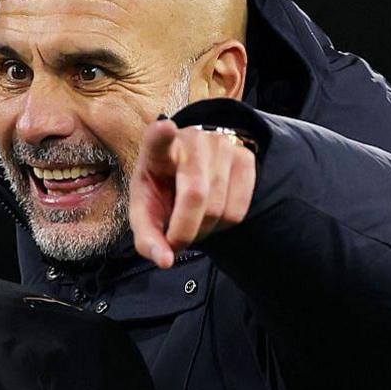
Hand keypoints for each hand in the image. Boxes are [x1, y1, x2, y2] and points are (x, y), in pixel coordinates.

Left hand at [129, 120, 256, 267]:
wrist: (186, 173)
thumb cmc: (161, 191)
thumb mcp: (145, 212)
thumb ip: (147, 239)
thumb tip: (166, 261)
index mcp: (157, 150)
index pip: (157, 138)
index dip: (160, 135)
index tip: (164, 128)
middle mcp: (191, 140)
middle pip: (195, 195)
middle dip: (185, 231)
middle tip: (176, 241)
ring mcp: (222, 146)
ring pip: (219, 208)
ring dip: (204, 231)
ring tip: (192, 223)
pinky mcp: (245, 158)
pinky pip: (239, 210)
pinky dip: (224, 226)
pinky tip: (212, 215)